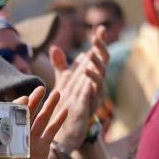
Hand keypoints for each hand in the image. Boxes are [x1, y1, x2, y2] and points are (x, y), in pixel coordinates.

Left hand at [0, 87, 67, 158]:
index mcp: (8, 141)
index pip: (12, 121)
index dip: (18, 110)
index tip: (23, 99)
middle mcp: (20, 138)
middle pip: (28, 116)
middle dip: (34, 101)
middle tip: (41, 88)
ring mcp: (32, 141)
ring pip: (42, 120)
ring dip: (49, 107)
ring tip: (57, 93)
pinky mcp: (43, 147)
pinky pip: (52, 132)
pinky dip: (58, 121)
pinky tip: (65, 110)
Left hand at [50, 31, 107, 151]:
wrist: (66, 129)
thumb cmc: (67, 103)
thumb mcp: (63, 81)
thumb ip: (61, 65)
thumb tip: (55, 47)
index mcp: (90, 76)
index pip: (97, 56)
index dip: (99, 43)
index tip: (100, 29)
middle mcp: (96, 84)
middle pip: (103, 64)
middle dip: (101, 51)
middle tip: (97, 40)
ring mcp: (94, 96)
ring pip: (100, 79)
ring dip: (96, 67)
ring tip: (90, 56)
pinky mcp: (89, 108)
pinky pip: (93, 96)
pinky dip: (91, 86)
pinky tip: (87, 78)